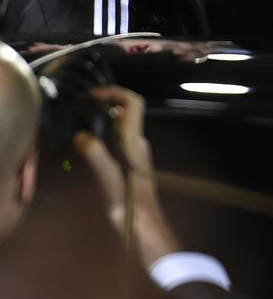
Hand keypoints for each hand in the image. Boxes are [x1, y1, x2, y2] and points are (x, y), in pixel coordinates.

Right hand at [73, 86, 181, 267]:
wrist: (145, 224)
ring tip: (83, 122)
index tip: (94, 95)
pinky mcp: (134, 163)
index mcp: (135, 141)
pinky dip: (107, 133)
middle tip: (83, 107)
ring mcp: (139, 152)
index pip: (134, 104)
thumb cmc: (129, 202)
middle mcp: (140, 143)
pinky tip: (92, 143)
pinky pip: (122, 138)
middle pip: (128, 112)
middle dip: (108, 104)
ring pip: (124, 126)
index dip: (116, 93)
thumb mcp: (109, 178)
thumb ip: (97, 155)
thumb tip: (81, 136)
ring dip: (106, 118)